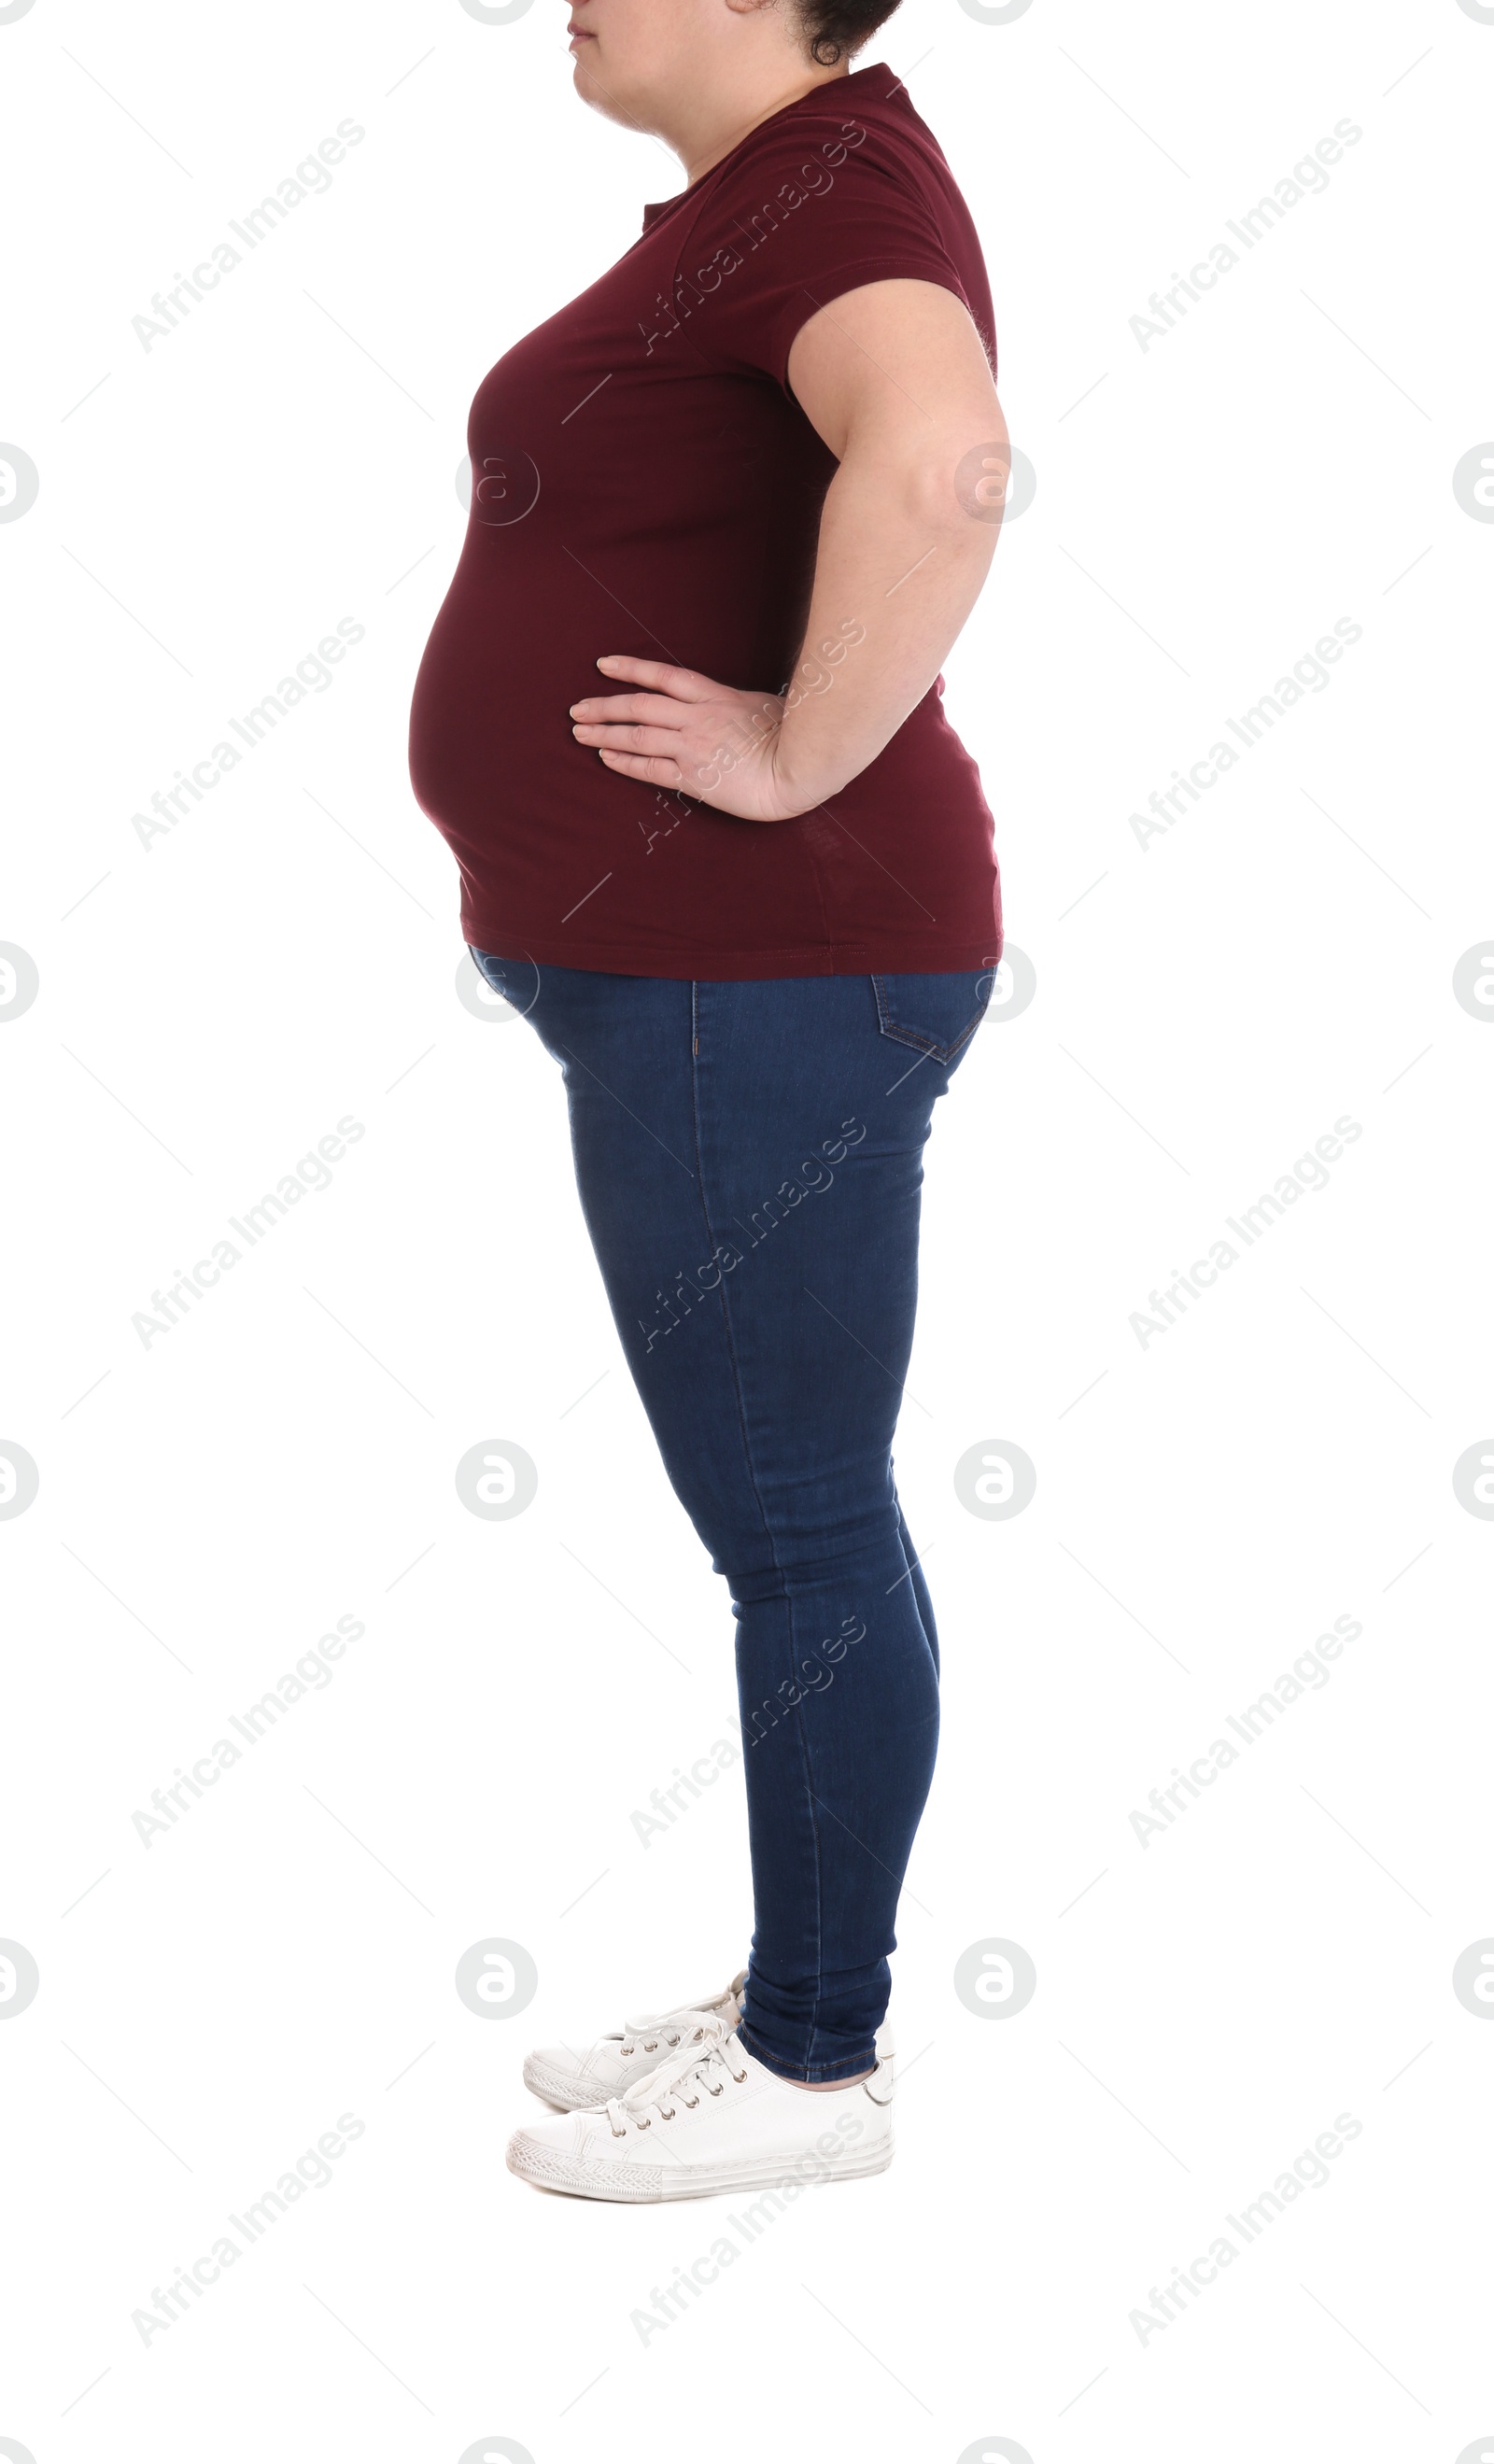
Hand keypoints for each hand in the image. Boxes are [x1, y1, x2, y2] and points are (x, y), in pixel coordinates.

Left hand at [569, 656, 804, 822]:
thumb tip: (721, 704)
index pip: (662, 676)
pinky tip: (605, 757)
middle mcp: (697, 717)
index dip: (630, 668)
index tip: (603, 666)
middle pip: (639, 706)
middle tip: (576, 709)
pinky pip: (650, 768)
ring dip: (604, 733)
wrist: (799, 769)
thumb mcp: (759, 704)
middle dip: (604, 706)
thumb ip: (732, 703)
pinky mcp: (694, 777)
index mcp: (714, 695)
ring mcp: (693, 747)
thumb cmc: (791, 736)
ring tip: (579, 733)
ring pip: (637, 736)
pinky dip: (625, 761)